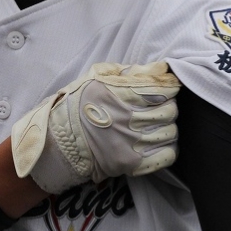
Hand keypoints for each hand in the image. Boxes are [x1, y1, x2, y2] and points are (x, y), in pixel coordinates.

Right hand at [11, 61, 180, 194]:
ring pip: (170, 133)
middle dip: (167, 107)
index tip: (166, 89)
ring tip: (154, 126)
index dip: (169, 87)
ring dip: (166, 128)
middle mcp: (128, 118)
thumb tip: (161, 67)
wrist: (59, 140)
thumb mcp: (98, 77)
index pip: (164, 88)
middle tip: (157, 108)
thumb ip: (131, 71)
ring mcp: (131, 143)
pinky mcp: (131, 163)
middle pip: (170, 111)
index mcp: (121, 93)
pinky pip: (166, 155)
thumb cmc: (78, 105)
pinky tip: (155, 143)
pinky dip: (166, 148)